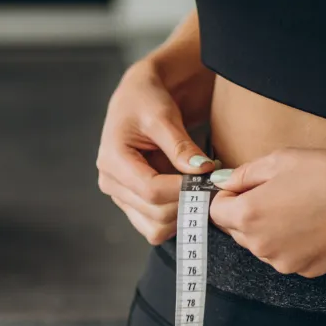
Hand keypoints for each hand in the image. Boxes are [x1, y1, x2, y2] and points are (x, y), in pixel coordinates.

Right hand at [97, 61, 216, 244]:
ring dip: (183, 216)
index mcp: (112, 160)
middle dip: (188, 203)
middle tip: (214, 186)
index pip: (150, 189)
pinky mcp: (132, 202)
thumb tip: (201, 172)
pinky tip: (190, 197)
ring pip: (155, 228)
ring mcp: (121, 196)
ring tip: (201, 191)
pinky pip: (155, 226)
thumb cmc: (146, 100)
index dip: (183, 190)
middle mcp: (111, 183)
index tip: (210, 180)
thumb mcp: (163, 115)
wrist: (138, 98)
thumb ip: (180, 146)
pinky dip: (177, 218)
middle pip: (154, 213)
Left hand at [209, 148, 325, 277]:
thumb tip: (222, 182)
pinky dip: (290, 242)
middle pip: (235, 230)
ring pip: (260, 244)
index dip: (228, 196)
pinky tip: (312, 224)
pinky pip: (284, 255)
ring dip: (267, 229)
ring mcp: (282, 261)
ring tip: (298, 207)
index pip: (215, 211)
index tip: (244, 186)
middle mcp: (260, 245)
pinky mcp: (304, 270)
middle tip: (276, 194)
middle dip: (246, 213)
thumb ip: (242, 175)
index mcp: (247, 216)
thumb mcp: (278, 161)